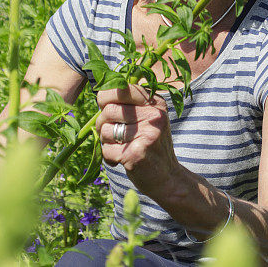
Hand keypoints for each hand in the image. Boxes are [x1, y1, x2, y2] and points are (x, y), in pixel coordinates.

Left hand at [95, 84, 180, 199]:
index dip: (105, 97)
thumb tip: (100, 91)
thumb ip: (129, 103)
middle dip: (102, 122)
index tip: (106, 107)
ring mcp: (146, 135)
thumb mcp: (148, 118)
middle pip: (108, 110)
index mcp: (155, 102)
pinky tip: (120, 159)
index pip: (120, 88)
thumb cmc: (151, 145)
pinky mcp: (136, 154)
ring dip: (105, 141)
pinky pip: (106, 150)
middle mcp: (153, 116)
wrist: (167, 178)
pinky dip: (108, 157)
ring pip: (105, 130)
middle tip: (111, 132)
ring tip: (119, 146)